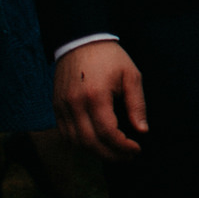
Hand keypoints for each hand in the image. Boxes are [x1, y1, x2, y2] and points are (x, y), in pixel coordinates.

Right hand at [54, 40, 146, 160]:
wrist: (81, 41)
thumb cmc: (109, 57)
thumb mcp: (131, 75)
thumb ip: (136, 104)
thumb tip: (142, 130)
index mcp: (96, 96)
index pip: (107, 132)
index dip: (122, 146)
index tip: (136, 149)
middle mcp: (75, 105)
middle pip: (89, 142)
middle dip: (110, 154)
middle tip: (127, 156)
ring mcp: (62, 107)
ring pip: (75, 141)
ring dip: (94, 151)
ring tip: (114, 151)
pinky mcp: (56, 107)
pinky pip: (65, 133)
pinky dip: (80, 143)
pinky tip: (96, 142)